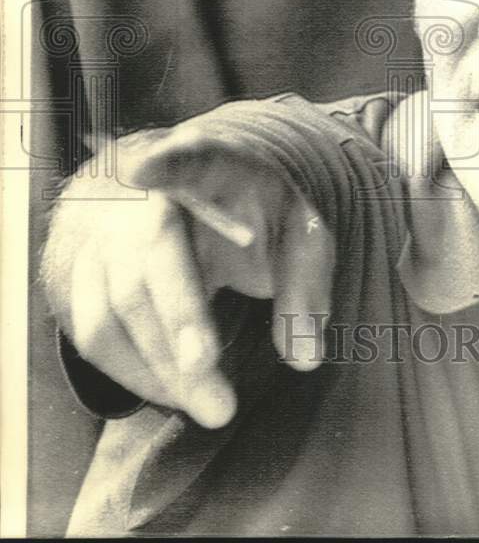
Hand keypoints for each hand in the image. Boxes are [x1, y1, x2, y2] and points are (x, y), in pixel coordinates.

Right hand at [41, 127, 334, 428]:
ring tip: (215, 407)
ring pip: (117, 301)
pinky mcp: (84, 274)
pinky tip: (177, 393)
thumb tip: (305, 357)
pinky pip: (96, 332)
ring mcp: (108, 233)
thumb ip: (307, 284)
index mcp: (214, 168)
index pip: (192, 158)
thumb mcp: (299, 233)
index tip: (145, 169)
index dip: (168, 164)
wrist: (193, 203)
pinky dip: (134, 371)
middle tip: (210, 376)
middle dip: (180, 316)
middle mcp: (149, 194)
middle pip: (152, 252)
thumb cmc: (255, 216)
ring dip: (163, 364)